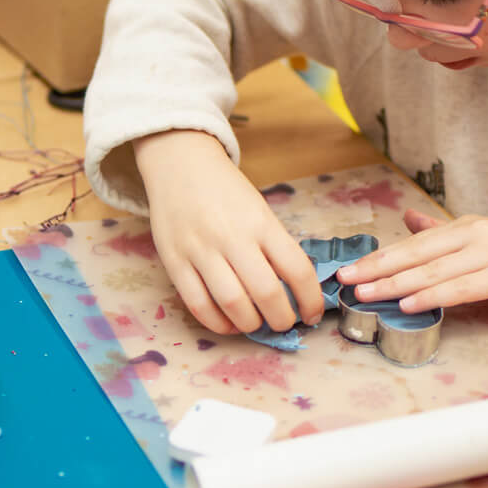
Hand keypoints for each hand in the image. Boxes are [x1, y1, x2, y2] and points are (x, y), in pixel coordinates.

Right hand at [133, 130, 322, 335]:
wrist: (180, 162)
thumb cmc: (225, 189)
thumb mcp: (259, 209)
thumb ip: (274, 246)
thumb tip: (293, 291)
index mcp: (261, 222)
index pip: (297, 269)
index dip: (310, 300)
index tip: (313, 314)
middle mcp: (232, 236)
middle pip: (267, 293)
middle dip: (282, 319)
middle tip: (284, 324)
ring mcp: (201, 250)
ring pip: (232, 303)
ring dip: (251, 325)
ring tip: (256, 325)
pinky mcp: (174, 261)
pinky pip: (198, 304)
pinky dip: (217, 323)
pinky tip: (229, 324)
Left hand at [334, 210, 487, 315]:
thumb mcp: (487, 239)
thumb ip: (446, 233)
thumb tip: (409, 221)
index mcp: (468, 227)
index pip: (414, 244)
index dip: (380, 257)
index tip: (349, 268)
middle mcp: (475, 235)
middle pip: (416, 254)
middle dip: (377, 268)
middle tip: (343, 280)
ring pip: (432, 271)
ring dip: (394, 283)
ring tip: (365, 293)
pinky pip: (460, 288)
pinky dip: (431, 296)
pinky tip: (407, 303)